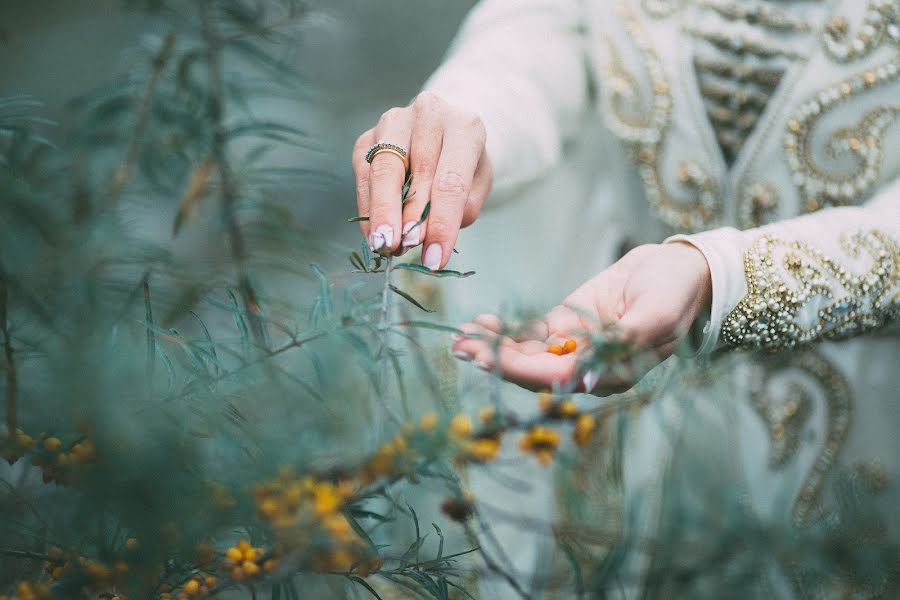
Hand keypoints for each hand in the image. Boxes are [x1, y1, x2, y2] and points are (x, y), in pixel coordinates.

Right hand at [353, 92, 492, 268]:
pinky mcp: (368, 136)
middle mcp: (428, 114)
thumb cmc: (465, 162)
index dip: (442, 224)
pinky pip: (363, 173)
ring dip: (382, 212)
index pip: (452, 181)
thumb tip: (421, 234)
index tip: (434, 259)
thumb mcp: (478, 185)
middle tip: (400, 248)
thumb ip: (460, 208)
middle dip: (406, 216)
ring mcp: (395, 121)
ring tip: (384, 245)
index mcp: (465, 126)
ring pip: (382, 168)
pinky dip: (368, 207)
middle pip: (414, 170)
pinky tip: (374, 233)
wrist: (447, 129)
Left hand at [451, 243, 711, 394]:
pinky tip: (479, 324)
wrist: (679, 267)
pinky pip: (529, 334)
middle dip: (497, 360)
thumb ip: (621, 345)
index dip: (521, 369)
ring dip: (493, 348)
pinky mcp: (565, 326)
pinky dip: (504, 331)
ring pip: (526, 354)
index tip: (488, 358)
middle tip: (462, 348)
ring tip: (461, 337)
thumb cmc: (675, 291)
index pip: (558, 378)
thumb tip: (581, 383)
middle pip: (534, 371)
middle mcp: (587, 369)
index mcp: (612, 374)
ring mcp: (574, 347)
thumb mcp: (655, 314)